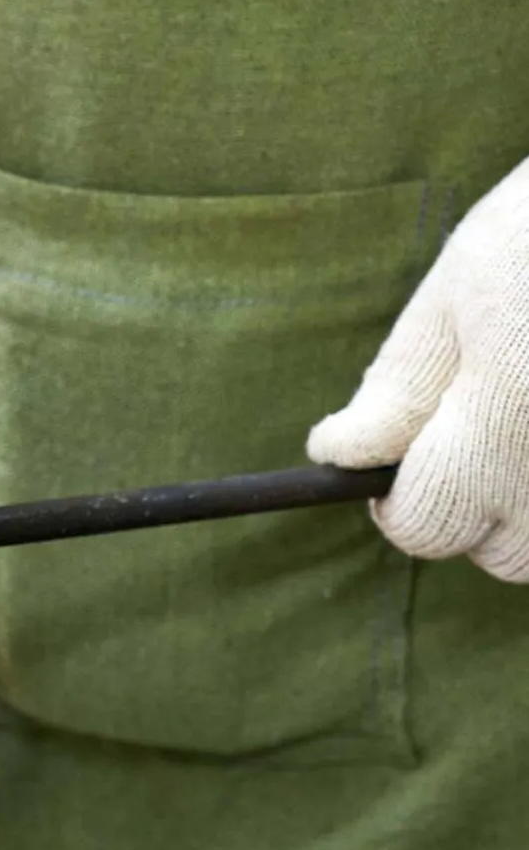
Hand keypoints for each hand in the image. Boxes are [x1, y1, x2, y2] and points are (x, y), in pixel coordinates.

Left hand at [309, 159, 528, 580]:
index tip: (390, 462)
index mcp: (510, 412)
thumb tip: (339, 456)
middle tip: (466, 439)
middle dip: (473, 514)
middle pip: (507, 556)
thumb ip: (400, 385)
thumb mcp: (457, 292)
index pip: (427, 524)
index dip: (396, 503)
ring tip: (519, 420)